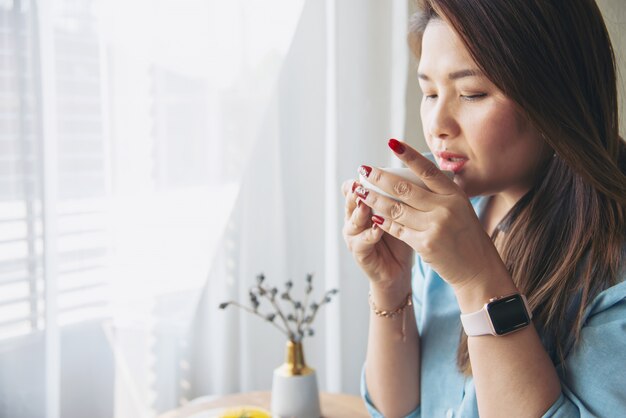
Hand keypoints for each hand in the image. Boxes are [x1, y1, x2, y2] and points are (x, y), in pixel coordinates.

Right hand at [341, 179, 413, 288]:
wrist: (398, 270)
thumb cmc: (400, 238)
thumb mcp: (400, 214)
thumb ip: (401, 196)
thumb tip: (417, 168)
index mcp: (362, 208)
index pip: (353, 189)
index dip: (357, 180)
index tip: (367, 170)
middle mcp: (354, 220)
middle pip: (350, 202)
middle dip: (355, 192)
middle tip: (361, 183)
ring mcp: (354, 237)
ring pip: (353, 221)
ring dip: (359, 212)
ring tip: (365, 203)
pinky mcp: (360, 253)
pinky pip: (362, 242)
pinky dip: (370, 235)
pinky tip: (377, 229)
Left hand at [357, 139, 502, 288]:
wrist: (478, 268)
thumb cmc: (466, 236)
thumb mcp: (461, 208)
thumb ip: (441, 193)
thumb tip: (418, 174)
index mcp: (454, 195)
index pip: (428, 170)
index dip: (409, 155)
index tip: (392, 142)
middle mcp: (445, 207)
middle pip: (405, 188)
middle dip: (380, 178)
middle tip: (364, 169)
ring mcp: (435, 226)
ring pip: (396, 209)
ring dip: (374, 199)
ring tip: (361, 192)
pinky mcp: (425, 244)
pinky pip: (397, 229)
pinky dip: (383, 222)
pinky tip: (372, 215)